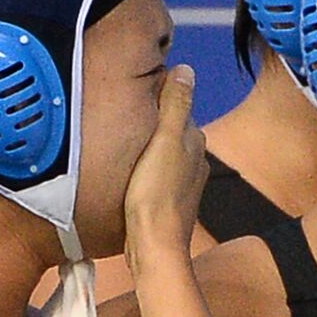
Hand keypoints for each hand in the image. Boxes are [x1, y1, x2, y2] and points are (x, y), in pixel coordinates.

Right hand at [124, 66, 207, 274]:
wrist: (154, 246)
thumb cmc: (155, 194)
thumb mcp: (164, 140)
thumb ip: (175, 105)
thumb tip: (186, 70)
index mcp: (194, 141)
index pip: (178, 107)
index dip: (157, 97)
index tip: (134, 91)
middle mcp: (195, 160)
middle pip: (170, 130)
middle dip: (152, 121)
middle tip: (122, 113)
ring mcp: (183, 183)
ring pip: (163, 152)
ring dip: (148, 144)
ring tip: (122, 140)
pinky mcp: (169, 201)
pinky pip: (157, 173)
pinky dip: (146, 166)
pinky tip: (129, 170)